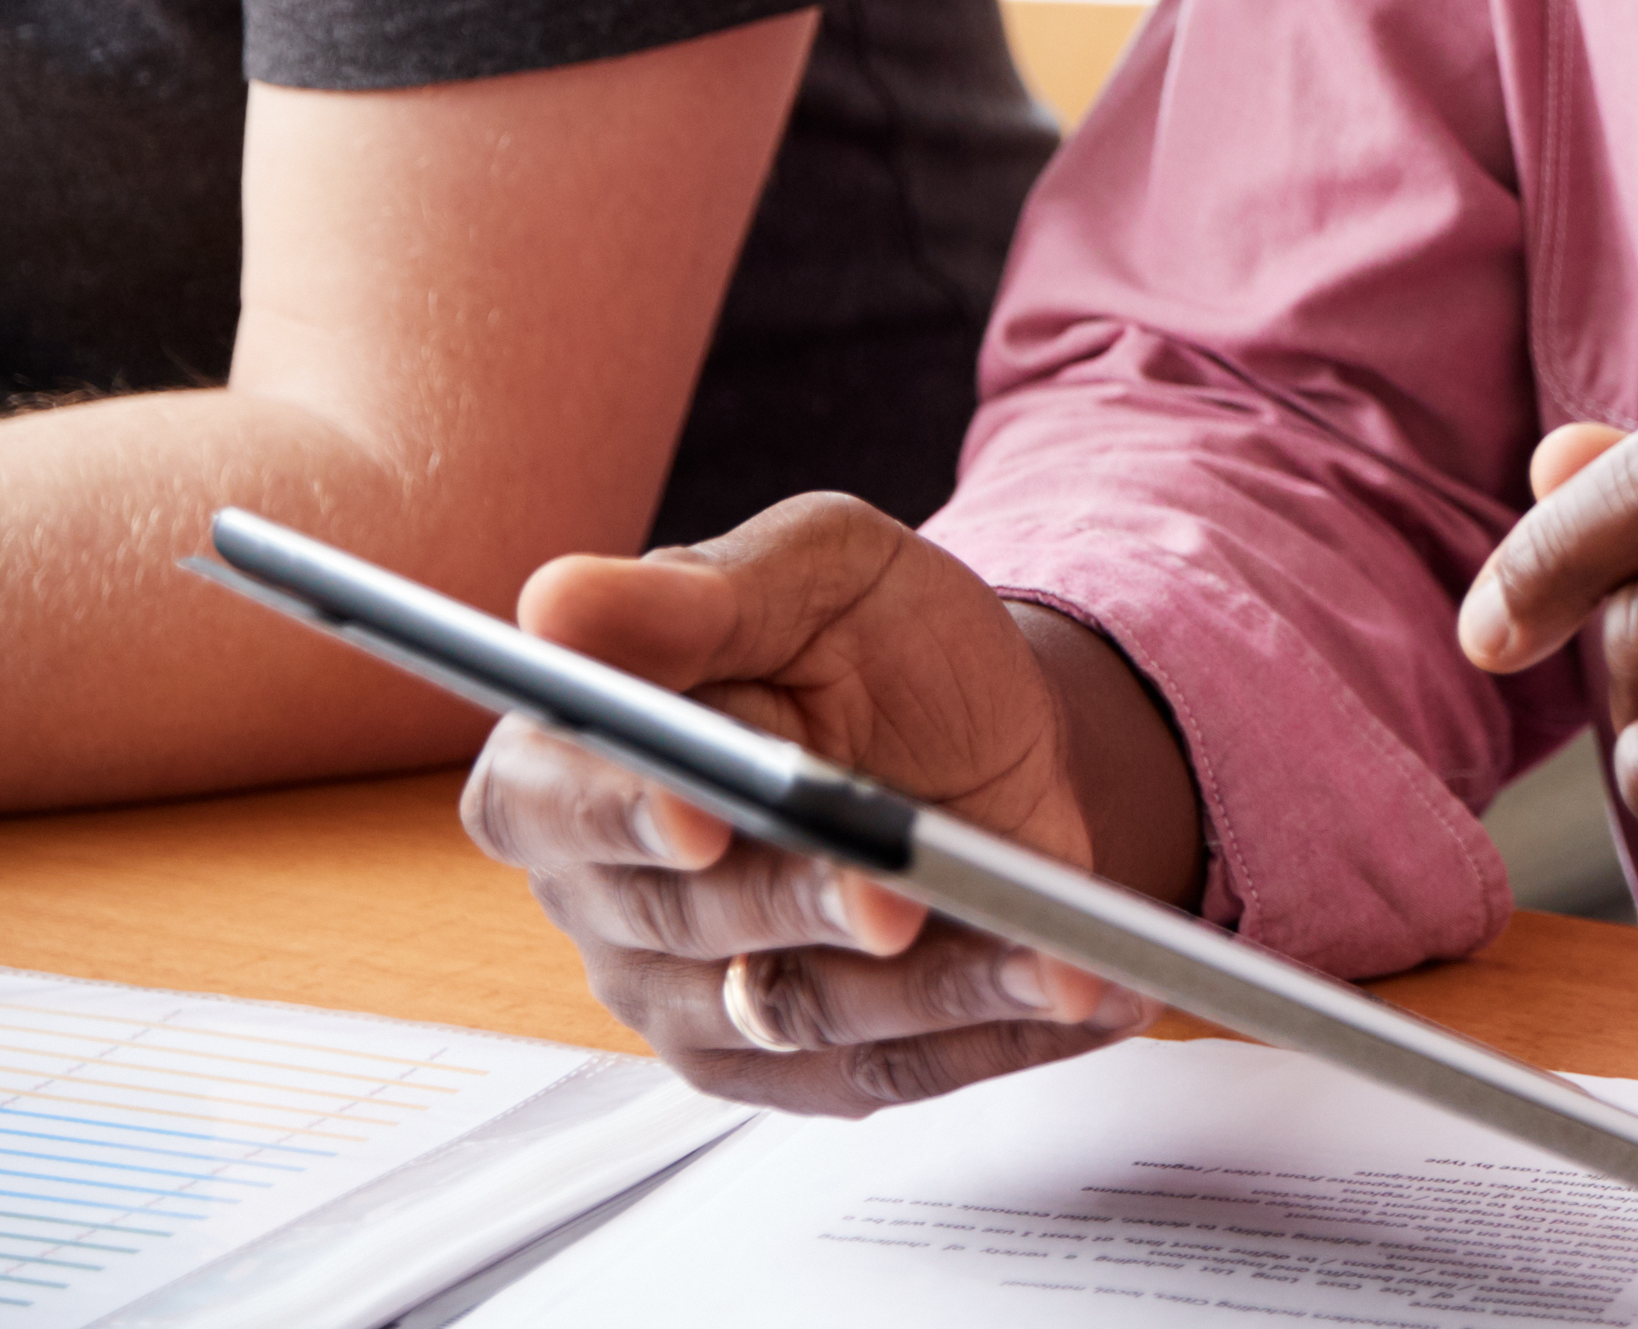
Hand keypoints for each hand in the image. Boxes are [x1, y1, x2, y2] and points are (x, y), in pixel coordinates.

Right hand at [459, 495, 1165, 1110]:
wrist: (975, 717)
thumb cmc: (868, 632)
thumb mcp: (812, 568)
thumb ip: (696, 596)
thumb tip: (559, 602)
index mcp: (568, 761)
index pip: (555, 804)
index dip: (622, 814)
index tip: (700, 816)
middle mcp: (608, 897)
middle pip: (688, 923)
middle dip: (802, 907)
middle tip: (894, 898)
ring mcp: (694, 995)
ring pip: (797, 1015)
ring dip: (931, 991)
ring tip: (1047, 959)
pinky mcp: (791, 1063)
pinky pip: (888, 1070)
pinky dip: (993, 1038)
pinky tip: (1082, 995)